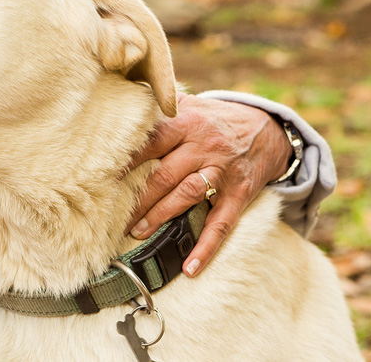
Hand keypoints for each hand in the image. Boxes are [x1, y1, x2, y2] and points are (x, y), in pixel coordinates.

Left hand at [123, 94, 291, 276]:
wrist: (268, 130)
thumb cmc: (216, 120)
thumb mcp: (192, 104)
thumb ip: (161, 108)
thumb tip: (122, 103)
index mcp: (187, 123)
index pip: (151, 141)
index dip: (127, 159)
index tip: (101, 175)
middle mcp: (204, 147)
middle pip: (165, 174)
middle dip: (138, 197)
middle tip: (112, 215)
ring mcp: (222, 172)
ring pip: (187, 195)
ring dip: (160, 216)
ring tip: (136, 232)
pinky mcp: (239, 195)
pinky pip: (222, 224)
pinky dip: (206, 247)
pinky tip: (191, 267)